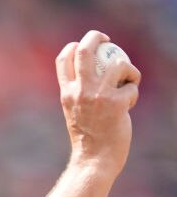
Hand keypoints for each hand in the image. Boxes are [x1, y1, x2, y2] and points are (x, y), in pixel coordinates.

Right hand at [56, 30, 140, 176]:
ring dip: (128, 69)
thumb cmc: (88, 138)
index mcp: (67, 93)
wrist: (93, 159)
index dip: (74, 45)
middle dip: (95, 37)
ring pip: (118, 64)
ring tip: (128, 81)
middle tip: (106, 39)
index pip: (64, 60)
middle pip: (85, 50)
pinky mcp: (116, 103)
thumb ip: (80, 94)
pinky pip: (132, 86)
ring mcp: (97, 96)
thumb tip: (91, 74)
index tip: (85, 45)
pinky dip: (133, 93)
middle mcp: (79, 91)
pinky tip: (128, 106)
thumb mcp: (75, 112)